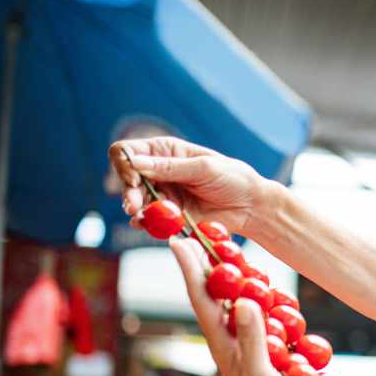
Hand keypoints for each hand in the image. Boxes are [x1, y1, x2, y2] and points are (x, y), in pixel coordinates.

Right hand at [109, 137, 271, 237]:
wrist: (251, 207)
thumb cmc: (233, 179)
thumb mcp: (204, 168)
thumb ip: (171, 168)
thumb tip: (135, 163)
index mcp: (166, 150)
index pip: (128, 151)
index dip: (124, 163)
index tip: (134, 179)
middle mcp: (159, 170)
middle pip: (127, 178)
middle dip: (128, 191)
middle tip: (133, 206)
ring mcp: (162, 193)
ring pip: (134, 200)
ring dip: (135, 208)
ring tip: (140, 216)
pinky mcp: (168, 214)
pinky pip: (148, 219)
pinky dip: (144, 222)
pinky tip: (145, 225)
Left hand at [168, 237, 320, 375]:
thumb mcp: (260, 374)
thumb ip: (253, 338)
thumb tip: (242, 301)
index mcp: (223, 344)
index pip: (201, 299)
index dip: (189, 269)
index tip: (178, 240)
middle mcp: (232, 340)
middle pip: (216, 295)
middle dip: (209, 264)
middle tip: (204, 234)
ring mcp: (252, 344)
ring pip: (240, 302)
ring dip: (236, 278)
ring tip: (230, 253)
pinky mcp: (271, 348)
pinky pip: (266, 316)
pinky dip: (266, 300)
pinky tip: (270, 292)